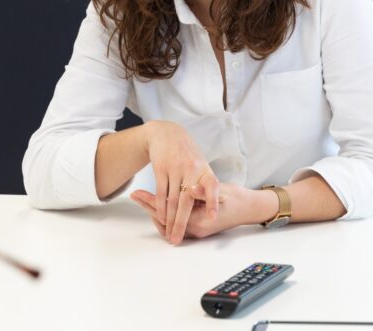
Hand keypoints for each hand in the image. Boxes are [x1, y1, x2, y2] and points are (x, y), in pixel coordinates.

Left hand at [131, 182, 267, 240]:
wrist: (248, 208)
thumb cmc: (236, 199)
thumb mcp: (222, 192)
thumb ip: (204, 192)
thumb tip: (191, 189)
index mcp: (199, 221)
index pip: (168, 213)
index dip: (152, 202)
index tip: (139, 193)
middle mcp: (194, 229)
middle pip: (163, 220)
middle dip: (148, 206)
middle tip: (134, 194)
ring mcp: (194, 230)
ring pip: (167, 222)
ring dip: (154, 210)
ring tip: (141, 197)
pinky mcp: (195, 226)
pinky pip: (174, 221)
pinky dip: (164, 213)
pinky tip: (158, 202)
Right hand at [141, 120, 219, 244]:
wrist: (167, 133)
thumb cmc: (187, 154)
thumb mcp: (200, 166)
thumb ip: (204, 186)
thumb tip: (209, 209)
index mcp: (204, 170)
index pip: (211, 186)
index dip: (212, 202)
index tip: (212, 217)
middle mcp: (191, 169)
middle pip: (186, 201)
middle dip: (181, 223)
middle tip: (178, 239)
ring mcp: (175, 168)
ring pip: (172, 199)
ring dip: (169, 219)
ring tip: (169, 233)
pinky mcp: (161, 167)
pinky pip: (160, 192)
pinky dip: (160, 207)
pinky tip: (161, 218)